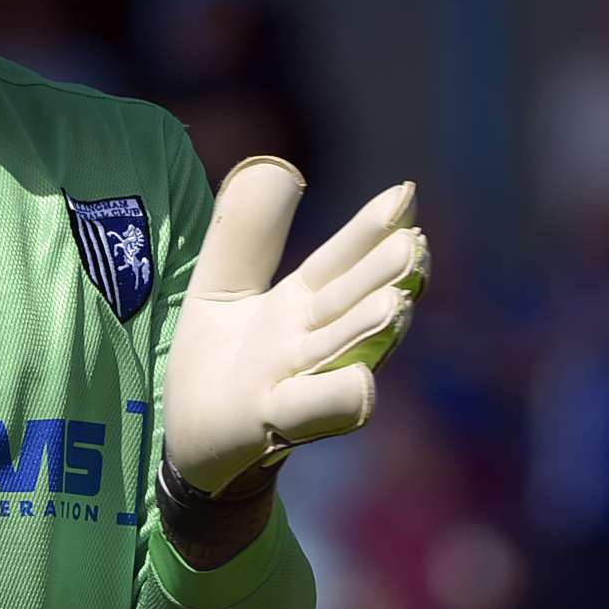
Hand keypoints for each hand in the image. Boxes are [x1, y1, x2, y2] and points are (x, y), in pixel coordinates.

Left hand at [162, 156, 426, 498]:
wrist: (191, 441)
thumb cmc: (216, 363)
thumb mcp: (220, 286)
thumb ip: (247, 234)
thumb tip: (276, 166)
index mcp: (298, 304)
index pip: (340, 261)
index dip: (370, 230)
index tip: (406, 194)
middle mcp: (307, 342)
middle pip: (349, 303)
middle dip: (383, 277)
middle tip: (418, 245)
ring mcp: (294, 382)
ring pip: (339, 352)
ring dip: (369, 331)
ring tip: (399, 303)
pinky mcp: (270, 422)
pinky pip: (308, 411)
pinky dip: (337, 400)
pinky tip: (365, 386)